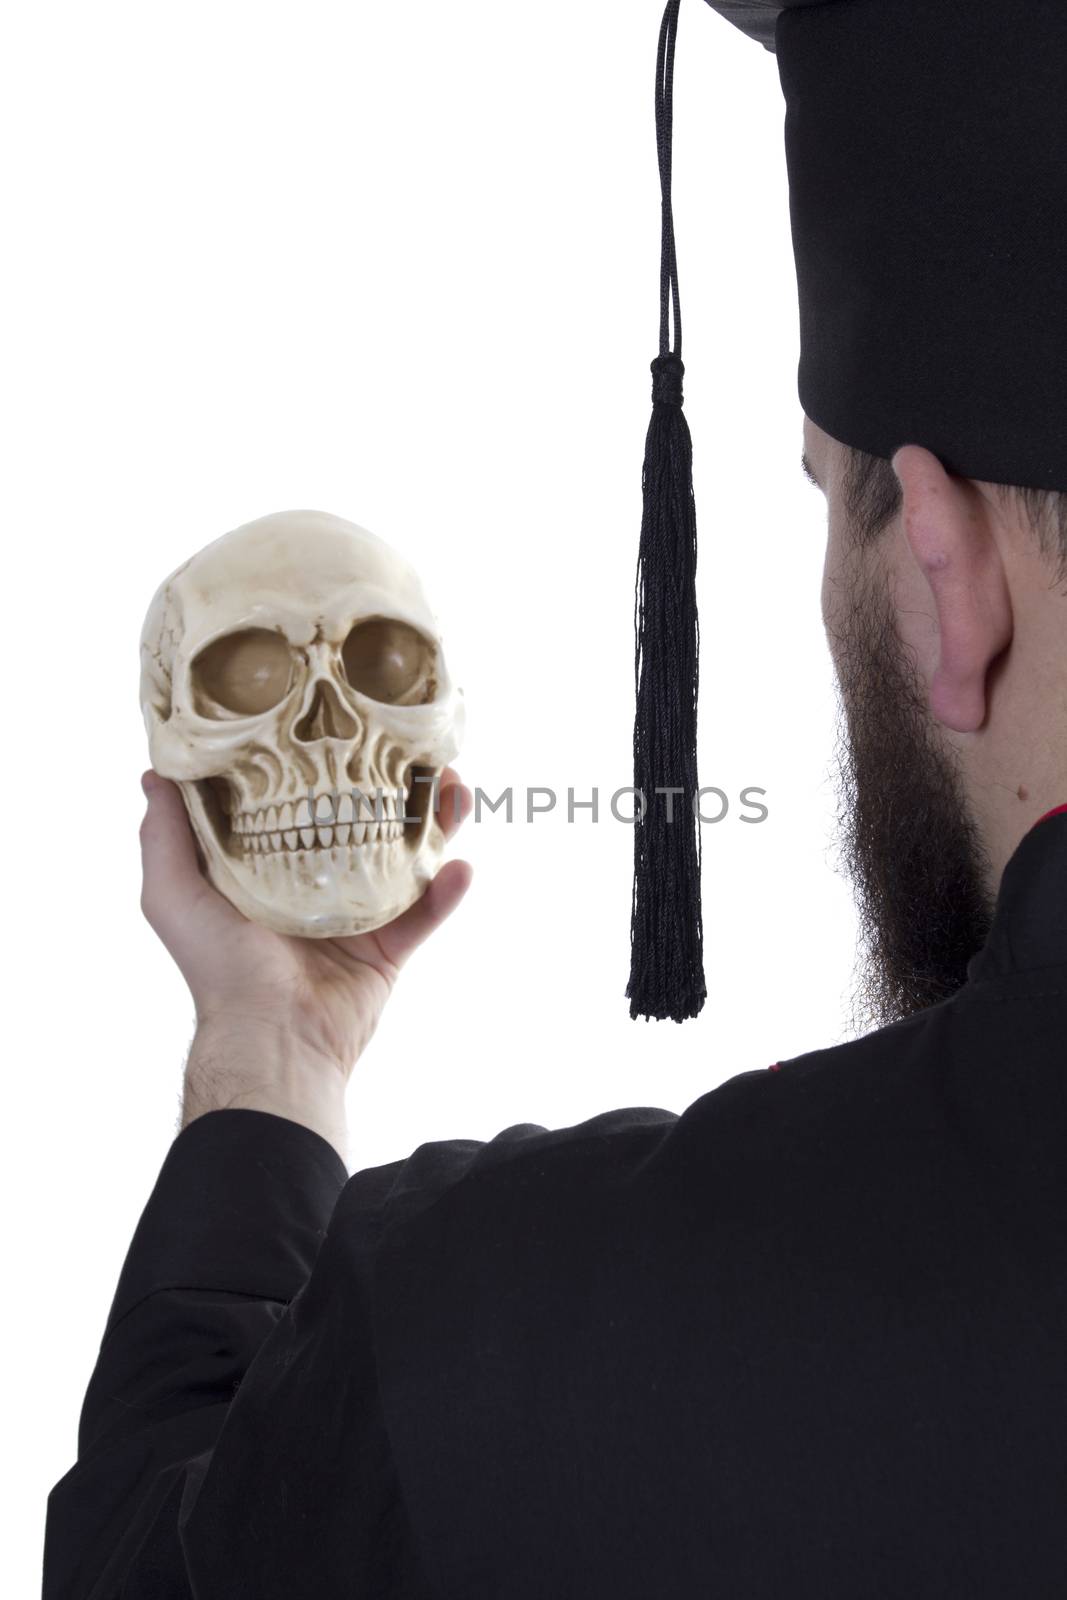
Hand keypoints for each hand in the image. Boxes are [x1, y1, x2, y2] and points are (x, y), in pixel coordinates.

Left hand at [139, 767, 472, 1157]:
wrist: (272, 1037)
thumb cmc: (218, 967)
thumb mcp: (173, 893)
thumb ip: (165, 835)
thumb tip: (155, 773)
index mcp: (267, 866)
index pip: (299, 800)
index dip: (322, 762)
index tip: (344, 722)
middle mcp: (316, 884)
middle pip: (365, 820)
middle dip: (394, 784)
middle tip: (417, 752)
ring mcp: (358, 914)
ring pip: (407, 857)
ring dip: (435, 822)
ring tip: (455, 790)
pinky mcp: (389, 947)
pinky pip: (427, 912)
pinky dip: (447, 889)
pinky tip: (460, 865)